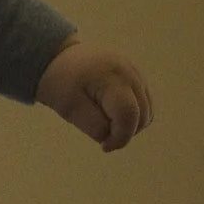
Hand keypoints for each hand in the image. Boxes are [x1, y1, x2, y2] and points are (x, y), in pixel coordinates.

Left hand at [36, 38, 154, 151]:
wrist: (56, 56)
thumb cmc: (59, 83)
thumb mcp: (69, 108)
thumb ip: (93, 125)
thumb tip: (112, 137)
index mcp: (112, 79)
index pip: (129, 115)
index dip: (121, 137)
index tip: (104, 147)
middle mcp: (130, 73)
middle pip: (142, 114)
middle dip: (126, 132)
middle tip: (103, 136)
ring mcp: (135, 71)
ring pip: (147, 109)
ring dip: (132, 124)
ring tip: (106, 123)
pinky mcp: (135, 74)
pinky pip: (144, 101)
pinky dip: (134, 114)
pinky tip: (112, 114)